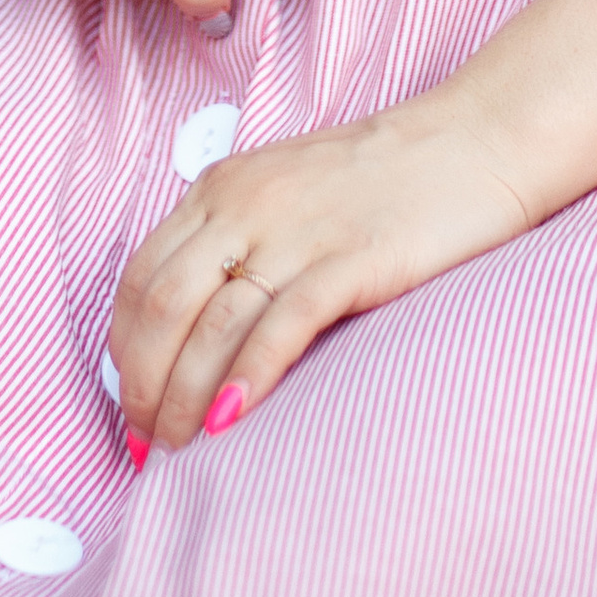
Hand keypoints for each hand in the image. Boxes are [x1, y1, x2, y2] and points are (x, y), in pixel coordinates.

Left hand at [109, 103, 530, 454]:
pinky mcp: (353, 258)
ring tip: (182, 454)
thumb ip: (234, 244)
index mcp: (222, 187)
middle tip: (151, 442)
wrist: (472, 142)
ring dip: (185, 398)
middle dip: (143, 386)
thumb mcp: (283, 192)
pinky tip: (231, 421)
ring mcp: (299, 230)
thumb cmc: (379, 180)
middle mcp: (247, 204)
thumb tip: (185, 337)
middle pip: (162, 306)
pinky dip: (248, 376)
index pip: (140, 277)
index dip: (124, 352)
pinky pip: (283, 322)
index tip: (131, 406)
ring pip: (212, 323)